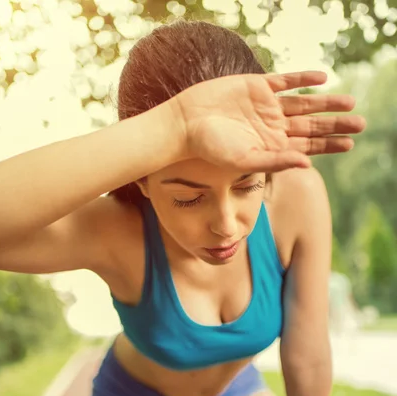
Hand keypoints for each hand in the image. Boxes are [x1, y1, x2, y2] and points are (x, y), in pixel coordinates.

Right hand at [173, 71, 365, 172]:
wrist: (186, 123)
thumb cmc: (211, 148)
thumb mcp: (245, 159)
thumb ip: (276, 161)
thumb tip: (308, 165)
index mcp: (271, 147)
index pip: (307, 147)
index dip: (329, 145)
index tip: (350, 143)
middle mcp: (272, 127)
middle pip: (311, 126)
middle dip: (335, 124)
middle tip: (361, 123)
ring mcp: (266, 106)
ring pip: (303, 104)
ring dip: (325, 102)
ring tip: (349, 102)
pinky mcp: (257, 86)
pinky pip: (284, 81)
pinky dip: (302, 79)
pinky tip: (321, 78)